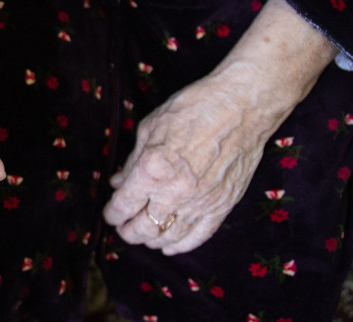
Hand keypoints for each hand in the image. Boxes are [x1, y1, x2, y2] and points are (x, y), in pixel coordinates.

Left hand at [103, 0, 337, 254]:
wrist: (242, 106)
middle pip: (144, 227)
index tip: (110, 215)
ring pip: (170, 236)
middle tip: (123, 228)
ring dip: (152, 240)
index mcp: (153, 169)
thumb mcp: (150, 128)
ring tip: (144, 236)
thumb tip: (117, 183)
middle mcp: (175, 191)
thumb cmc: (193, 108)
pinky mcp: (223, 205)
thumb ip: (132, 161)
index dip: (112, 214)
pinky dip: (181, 245)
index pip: (124, 205)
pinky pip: (199, 235)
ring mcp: (201, 201)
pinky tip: (170, 245)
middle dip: (128, 231)